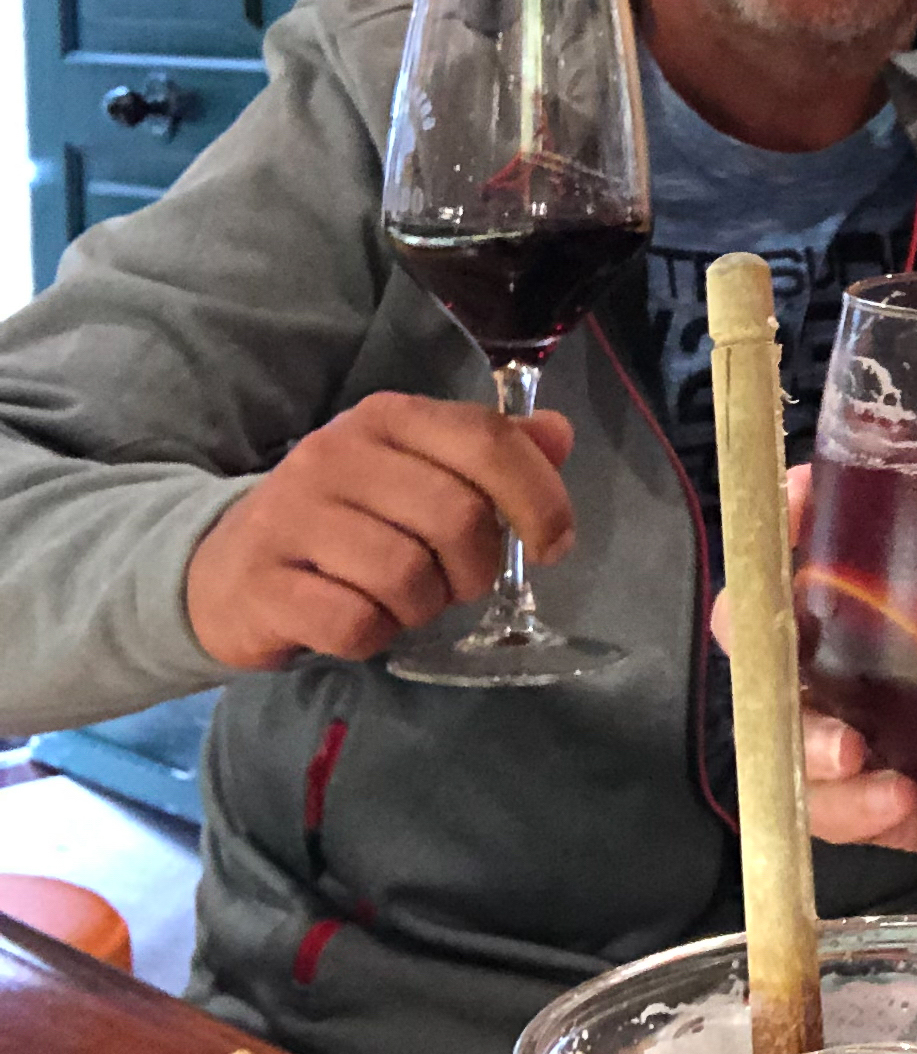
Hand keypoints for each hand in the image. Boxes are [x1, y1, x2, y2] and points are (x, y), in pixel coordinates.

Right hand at [185, 388, 575, 670]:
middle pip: (457, 516)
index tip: (554, 545)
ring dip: (423, 606)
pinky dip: (374, 635)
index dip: (539, 497)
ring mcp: (290, 516)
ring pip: (407, 575)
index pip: (488, 441)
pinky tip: (360, 622)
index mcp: (388, 417)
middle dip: (475, 568)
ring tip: (403, 601)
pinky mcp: (261, 582)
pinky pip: (355, 623)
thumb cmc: (343, 520)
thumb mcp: (417, 471)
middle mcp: (336, 453)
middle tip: (457, 584)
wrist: (220, 568)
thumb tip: (558, 433)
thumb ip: (492, 452)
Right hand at [711, 465, 916, 868]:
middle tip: (779, 632)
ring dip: (809, 742)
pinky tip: (902, 804)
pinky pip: (845, 812)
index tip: (795, 496)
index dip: (793, 513)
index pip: (827, 535)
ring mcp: (875, 731)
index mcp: (913, 586)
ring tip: (854, 755)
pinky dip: (860, 812)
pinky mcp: (893, 803)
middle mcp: (873, 653)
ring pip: (792, 733)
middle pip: (770, 633)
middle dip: (754, 630)